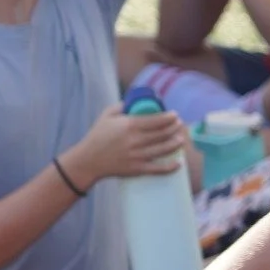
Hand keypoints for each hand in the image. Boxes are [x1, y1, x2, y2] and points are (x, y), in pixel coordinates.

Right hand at [66, 104, 186, 186]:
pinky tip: (179, 162)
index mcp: (129, 125)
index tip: (175, 115)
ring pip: (163, 149)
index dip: (169, 117)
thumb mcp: (106, 115)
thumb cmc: (97, 136)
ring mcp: (137, 155)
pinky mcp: (137, 169)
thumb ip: (121, 106)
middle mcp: (135, 140)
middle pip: (162, 133)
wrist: (88, 160)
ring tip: (181, 139)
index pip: (156, 120)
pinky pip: (158, 169)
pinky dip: (171, 166)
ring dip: (176, 144)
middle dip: (175, 128)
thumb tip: (136, 100)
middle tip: (180, 125)